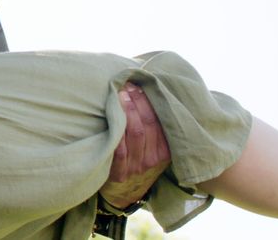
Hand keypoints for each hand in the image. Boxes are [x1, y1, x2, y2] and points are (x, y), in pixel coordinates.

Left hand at [100, 83, 171, 207]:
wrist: (123, 192)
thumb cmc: (136, 160)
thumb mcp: (150, 147)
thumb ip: (152, 127)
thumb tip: (145, 91)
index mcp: (165, 151)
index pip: (161, 121)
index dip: (150, 101)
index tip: (141, 84)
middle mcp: (154, 159)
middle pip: (148, 124)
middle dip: (138, 101)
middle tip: (128, 84)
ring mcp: (138, 167)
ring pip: (135, 133)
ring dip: (126, 110)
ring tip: (119, 92)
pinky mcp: (120, 173)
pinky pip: (119, 148)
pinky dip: (116, 129)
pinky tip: (111, 114)